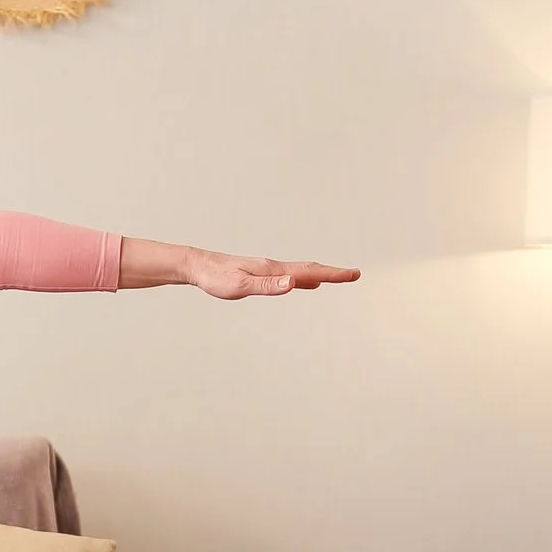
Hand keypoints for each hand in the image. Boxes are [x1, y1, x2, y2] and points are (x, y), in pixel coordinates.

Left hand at [182, 249, 359, 299]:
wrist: (197, 266)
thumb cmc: (215, 278)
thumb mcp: (240, 286)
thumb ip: (267, 285)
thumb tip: (294, 283)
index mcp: (273, 269)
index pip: (309, 271)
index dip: (333, 274)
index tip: (354, 274)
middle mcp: (273, 267)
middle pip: (310, 269)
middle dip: (333, 273)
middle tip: (355, 275)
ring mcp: (267, 269)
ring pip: (301, 271)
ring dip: (321, 274)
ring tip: (336, 277)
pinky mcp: (259, 273)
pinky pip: (288, 275)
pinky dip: (304, 278)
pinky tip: (305, 283)